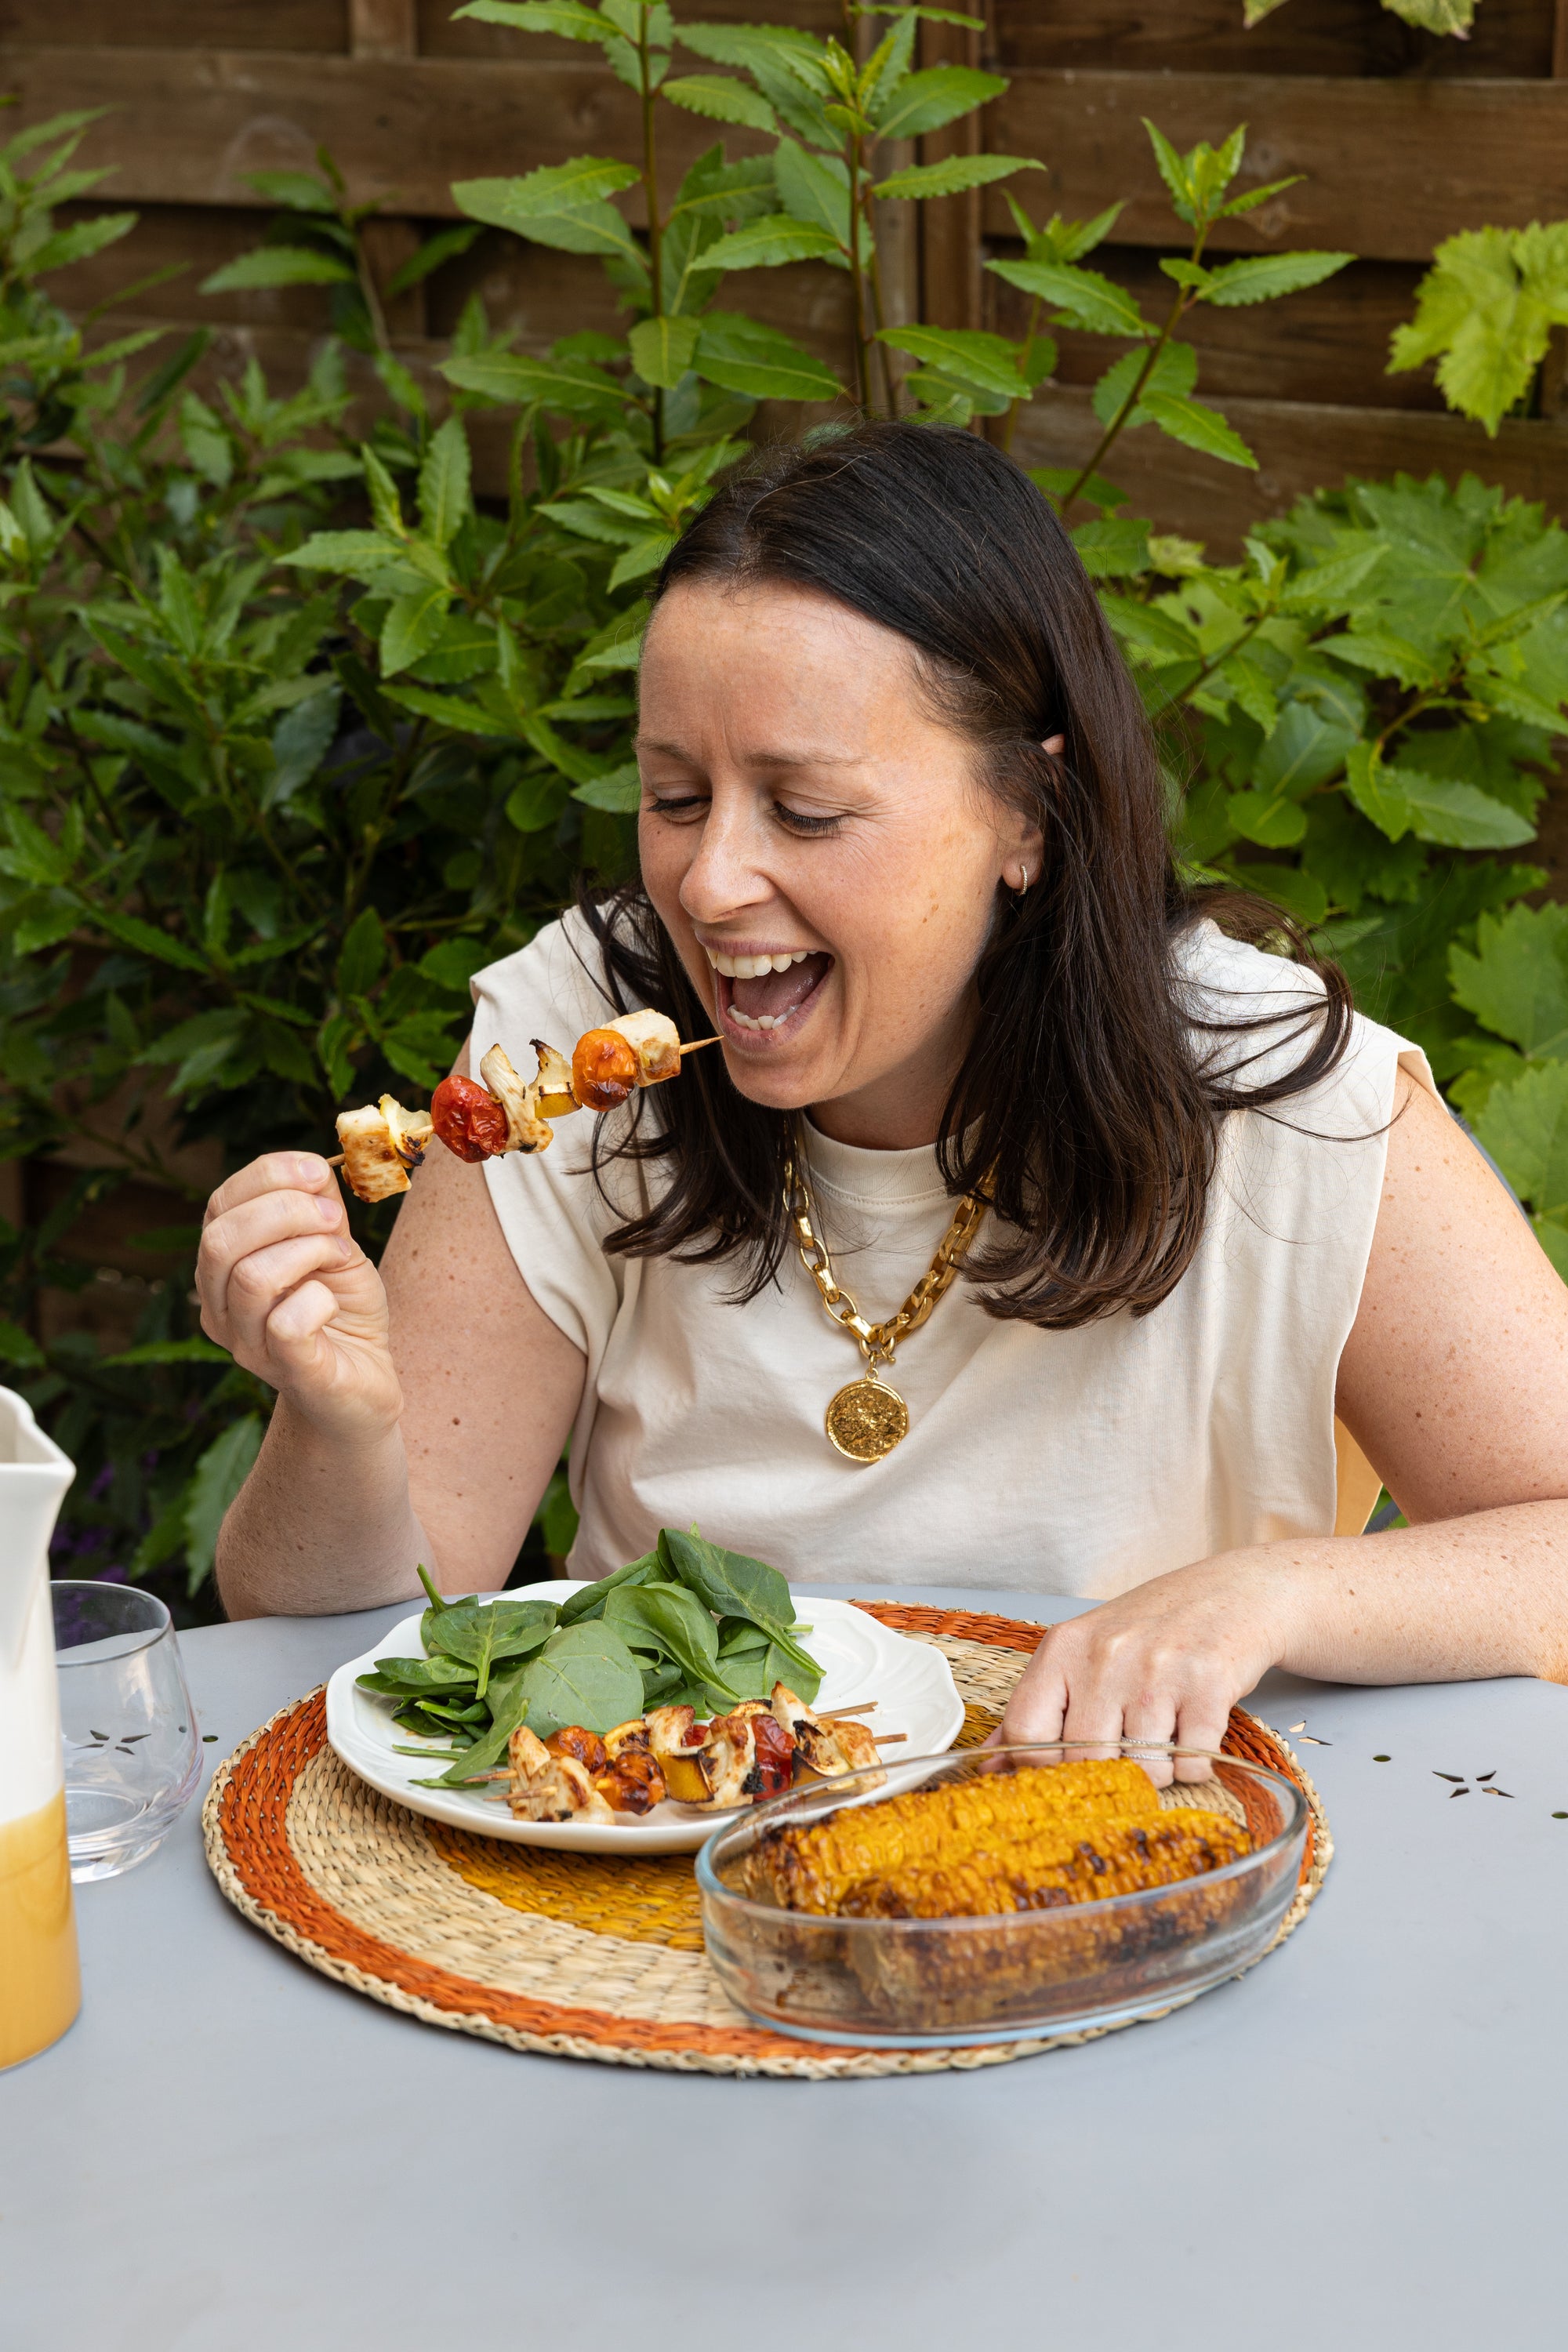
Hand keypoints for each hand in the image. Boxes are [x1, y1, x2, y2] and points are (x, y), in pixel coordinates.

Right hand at [197, 1153, 401, 1443]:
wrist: (365, 1385)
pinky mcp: (286, 1371)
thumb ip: (319, 1209)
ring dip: (309, 1250)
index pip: (219, 1204)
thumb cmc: (343, 1313)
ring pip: (250, 1276)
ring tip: (340, 1255)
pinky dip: (319, 1299)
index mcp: (223, 1267)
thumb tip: (313, 1166)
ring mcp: (247, 1344)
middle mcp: (219, 1306)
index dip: (268, 1175)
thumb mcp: (333, 1248)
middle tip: (334, 1218)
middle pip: (221, 1238)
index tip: (317, 1173)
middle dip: (287, 1210)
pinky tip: (333, 1302)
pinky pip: (285, 1323)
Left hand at [992, 1553, 1297, 1784]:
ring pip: (1141, 1770)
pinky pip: (1191, 1765)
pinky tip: (1194, 1734)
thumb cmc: (1154, 1627)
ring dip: (1156, 1771)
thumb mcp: (1085, 1650)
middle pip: (1083, 1760)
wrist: (1237, 1593)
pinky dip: (1194, 1765)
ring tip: (1164, 1736)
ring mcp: (1157, 1671)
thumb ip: (1037, 1707)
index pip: (1024, 1730)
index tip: (1062, 1769)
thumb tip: (990, 1765)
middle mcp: (1105, 1656)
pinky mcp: (1208, 1687)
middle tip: (1127, 1750)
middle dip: (1106, 1772)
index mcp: (1064, 1647)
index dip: (1039, 1766)